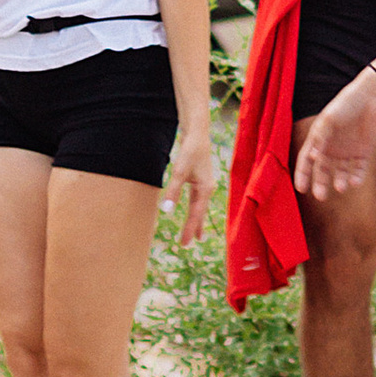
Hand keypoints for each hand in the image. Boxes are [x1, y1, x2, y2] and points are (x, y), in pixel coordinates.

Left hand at [166, 125, 215, 251]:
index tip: (185, 243)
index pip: (196, 214)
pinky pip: (198, 200)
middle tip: (188, 244)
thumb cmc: (189, 150)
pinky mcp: (200, 179)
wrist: (197, 132)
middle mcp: (208, 188)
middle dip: (195, 228)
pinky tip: (195, 212)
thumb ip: (174, 191)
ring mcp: (205, 184)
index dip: (190, 229)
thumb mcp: (180, 171)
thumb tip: (167, 210)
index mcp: (205, 189)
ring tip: (197, 235)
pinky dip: (197, 209)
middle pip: (200, 213)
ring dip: (198, 220)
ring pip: (200, 207)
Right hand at [295, 66, 375, 202]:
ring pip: (341, 174)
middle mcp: (332, 149)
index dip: (302, 175)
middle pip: (322, 172)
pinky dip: (356, 178)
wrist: (372, 97)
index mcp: (319, 140)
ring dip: (339, 182)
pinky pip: (359, 171)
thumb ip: (321, 137)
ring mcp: (348, 153)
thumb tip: (312, 157)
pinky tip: (354, 182)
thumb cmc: (346, 104)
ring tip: (340, 187)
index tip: (301, 188)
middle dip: (320, 184)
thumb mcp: (329, 119)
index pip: (306, 161)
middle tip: (320, 196)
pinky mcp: (364, 154)